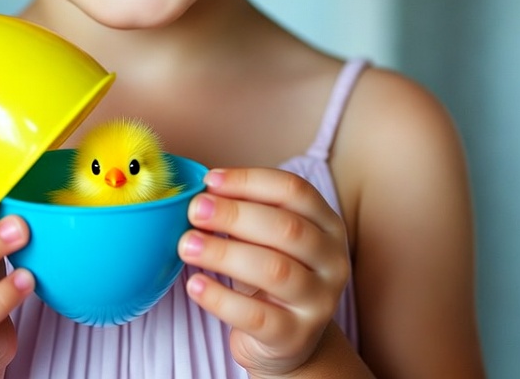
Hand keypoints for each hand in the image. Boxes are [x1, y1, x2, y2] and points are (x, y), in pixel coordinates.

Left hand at [179, 167, 349, 378]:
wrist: (287, 338)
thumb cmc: (270, 269)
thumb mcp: (266, 236)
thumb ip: (245, 210)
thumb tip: (203, 193)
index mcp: (327, 224)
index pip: (294, 190)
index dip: (249, 181)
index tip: (209, 181)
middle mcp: (332, 261)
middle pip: (287, 228)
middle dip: (235, 215)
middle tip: (195, 211)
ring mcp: (319, 302)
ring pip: (274, 270)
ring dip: (224, 253)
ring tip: (187, 245)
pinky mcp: (296, 337)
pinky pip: (257, 316)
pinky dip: (221, 298)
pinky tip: (194, 284)